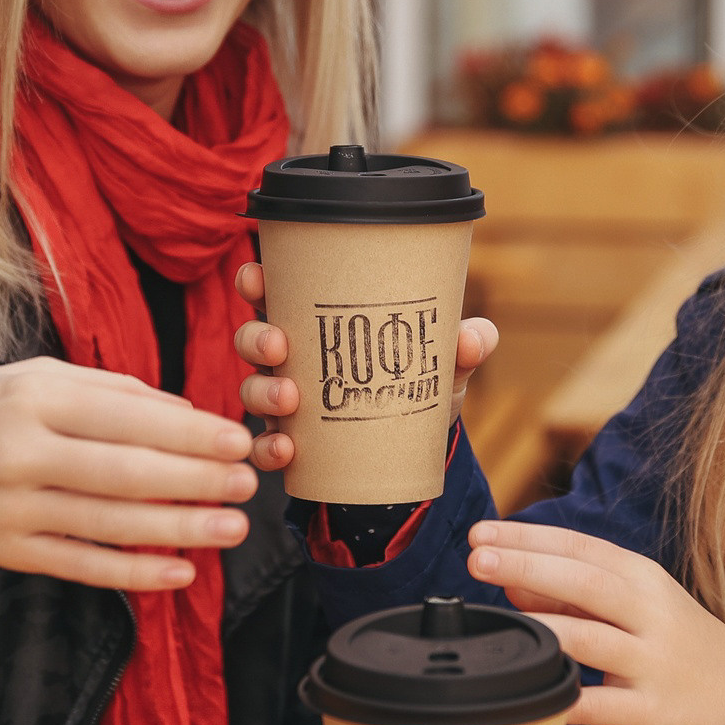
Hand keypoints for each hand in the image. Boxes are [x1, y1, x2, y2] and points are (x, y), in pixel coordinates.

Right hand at [0, 357, 257, 590]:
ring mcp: (11, 509)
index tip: (237, 440)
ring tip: (231, 527)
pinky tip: (181, 572)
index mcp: (33, 399)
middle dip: (195, 481)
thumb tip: (187, 414)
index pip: (126, 418)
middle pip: (125, 474)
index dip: (188, 434)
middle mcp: (19, 454)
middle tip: (247, 483)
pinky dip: (134, 573)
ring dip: (179, 529)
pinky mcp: (7, 552)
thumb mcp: (40, 377)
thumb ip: (113, 390)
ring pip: (110, 525)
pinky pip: (82, 568)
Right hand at [230, 262, 497, 473]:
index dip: (256, 281)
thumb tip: (473, 337)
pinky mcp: (292, 443)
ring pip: (252, 389)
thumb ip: (463, 346)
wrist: (417, 447)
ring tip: (290, 399)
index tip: (258, 276)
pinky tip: (286, 449)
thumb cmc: (417, 382)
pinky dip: (269, 447)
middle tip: (280, 345)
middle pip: (252, 339)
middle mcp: (292, 360)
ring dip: (263, 391)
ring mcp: (286, 402)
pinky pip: (266, 444)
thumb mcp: (444, 363)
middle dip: (257, 338)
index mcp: (318, 324)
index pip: (274, 292)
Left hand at [465, 521, 724, 724]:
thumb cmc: (681, 646)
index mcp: (643, 579)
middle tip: (477, 559)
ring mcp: (652, 662)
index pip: (579, 547)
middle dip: (526, 567)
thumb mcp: (638, 605)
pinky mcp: (652, 711)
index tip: (481, 534)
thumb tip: (513, 582)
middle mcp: (649, 613)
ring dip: (541, 626)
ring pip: (590, 638)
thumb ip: (577, 594)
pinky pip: (601, 707)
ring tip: (497, 616)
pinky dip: (567, 701)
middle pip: (583, 583)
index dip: (527, 538)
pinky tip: (534, 697)